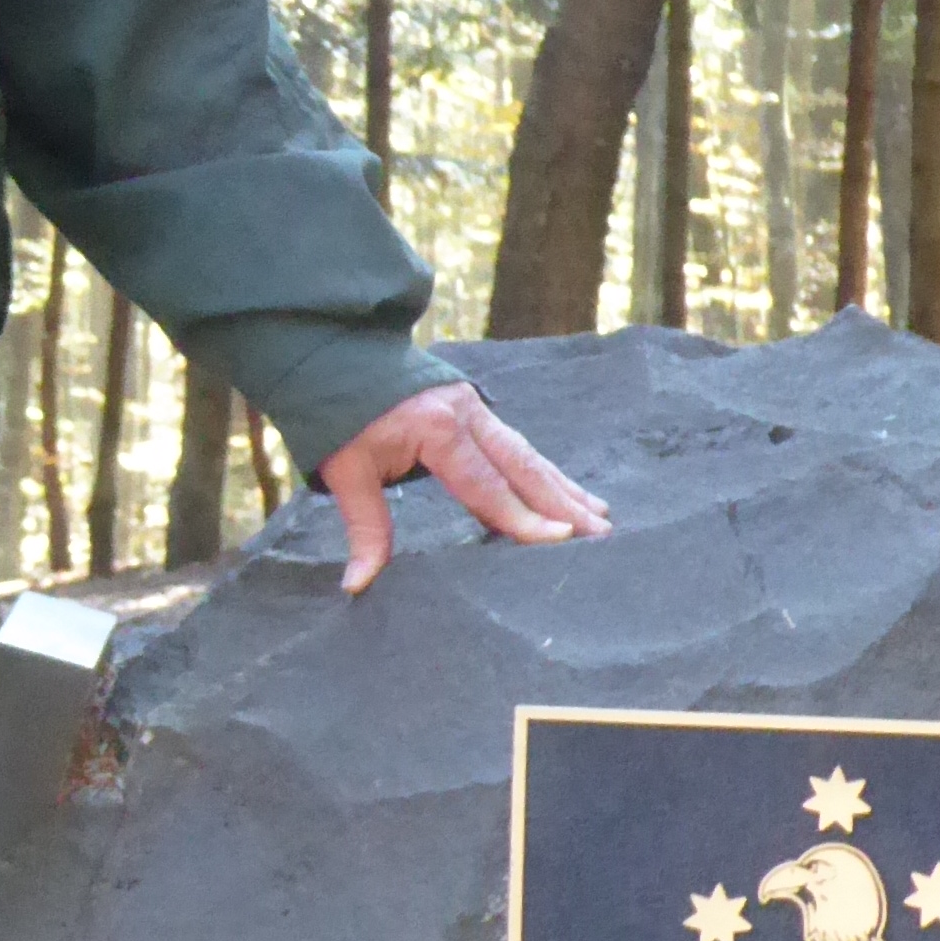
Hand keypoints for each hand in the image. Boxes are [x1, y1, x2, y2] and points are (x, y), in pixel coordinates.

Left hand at [319, 383, 610, 598]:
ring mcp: (476, 408)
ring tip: (601, 516)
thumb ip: (364, 528)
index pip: (486, 485)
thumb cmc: (339, 416)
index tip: (561, 538)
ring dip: (563, 487)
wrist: (338, 355)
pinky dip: (544, 470)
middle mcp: (466, 415)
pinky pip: (517, 444)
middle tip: (600, 534)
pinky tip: (568, 490)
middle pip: (522, 467)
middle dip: (563, 503)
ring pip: (528, 453)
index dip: (523, 516)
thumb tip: (358, 585)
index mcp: (436, 430)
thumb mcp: (345, 471)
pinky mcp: (476, 408)